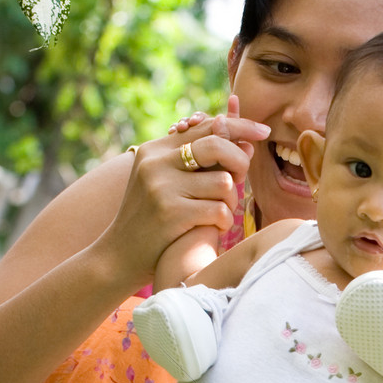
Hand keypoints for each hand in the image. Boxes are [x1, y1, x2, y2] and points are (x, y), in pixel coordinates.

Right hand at [103, 99, 268, 285]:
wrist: (120, 256)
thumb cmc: (153, 220)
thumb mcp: (166, 182)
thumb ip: (197, 162)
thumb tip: (244, 142)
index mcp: (155, 149)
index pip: (205, 126)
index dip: (239, 126)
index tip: (262, 131)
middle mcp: (157, 162)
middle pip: (217, 146)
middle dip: (240, 162)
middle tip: (242, 179)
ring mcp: (163, 187)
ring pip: (224, 182)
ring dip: (230, 202)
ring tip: (219, 213)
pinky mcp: (172, 213)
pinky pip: (219, 211)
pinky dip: (224, 222)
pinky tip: (213, 229)